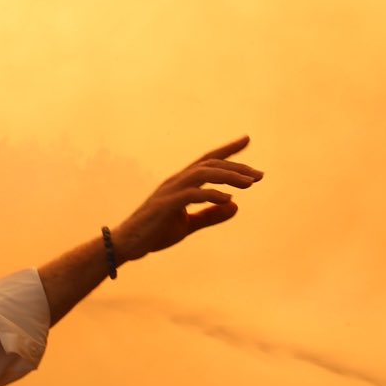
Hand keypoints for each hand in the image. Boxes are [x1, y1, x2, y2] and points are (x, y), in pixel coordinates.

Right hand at [109, 137, 261, 261]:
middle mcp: (175, 181)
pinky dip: (211, 195)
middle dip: (237, 167)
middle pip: (209, 164)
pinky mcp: (165, 205)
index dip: (227, 149)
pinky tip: (228, 199)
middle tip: (260, 176)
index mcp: (180, 183)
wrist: (126, 246)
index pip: (207, 161)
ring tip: (250, 184)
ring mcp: (169, 191)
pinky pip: (192, 194)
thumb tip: (235, 205)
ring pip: (203, 173)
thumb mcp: (187, 225)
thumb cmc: (154, 233)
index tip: (246, 140)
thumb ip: (210, 215)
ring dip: (228, 176)